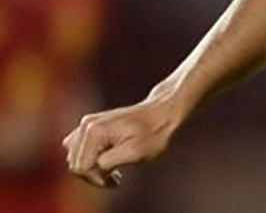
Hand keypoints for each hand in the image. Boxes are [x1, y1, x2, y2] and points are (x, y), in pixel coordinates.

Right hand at [62, 97, 180, 187]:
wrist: (162, 113)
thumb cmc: (152, 133)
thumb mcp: (135, 152)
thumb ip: (108, 162)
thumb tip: (92, 167)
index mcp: (94, 131)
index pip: (81, 167)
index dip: (97, 179)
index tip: (116, 180)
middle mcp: (86, 125)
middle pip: (75, 163)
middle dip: (94, 174)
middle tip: (116, 176)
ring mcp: (86, 123)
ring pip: (75, 157)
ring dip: (91, 166)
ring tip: (113, 168)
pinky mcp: (90, 125)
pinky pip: (78, 149)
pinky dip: (90, 157)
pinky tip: (107, 158)